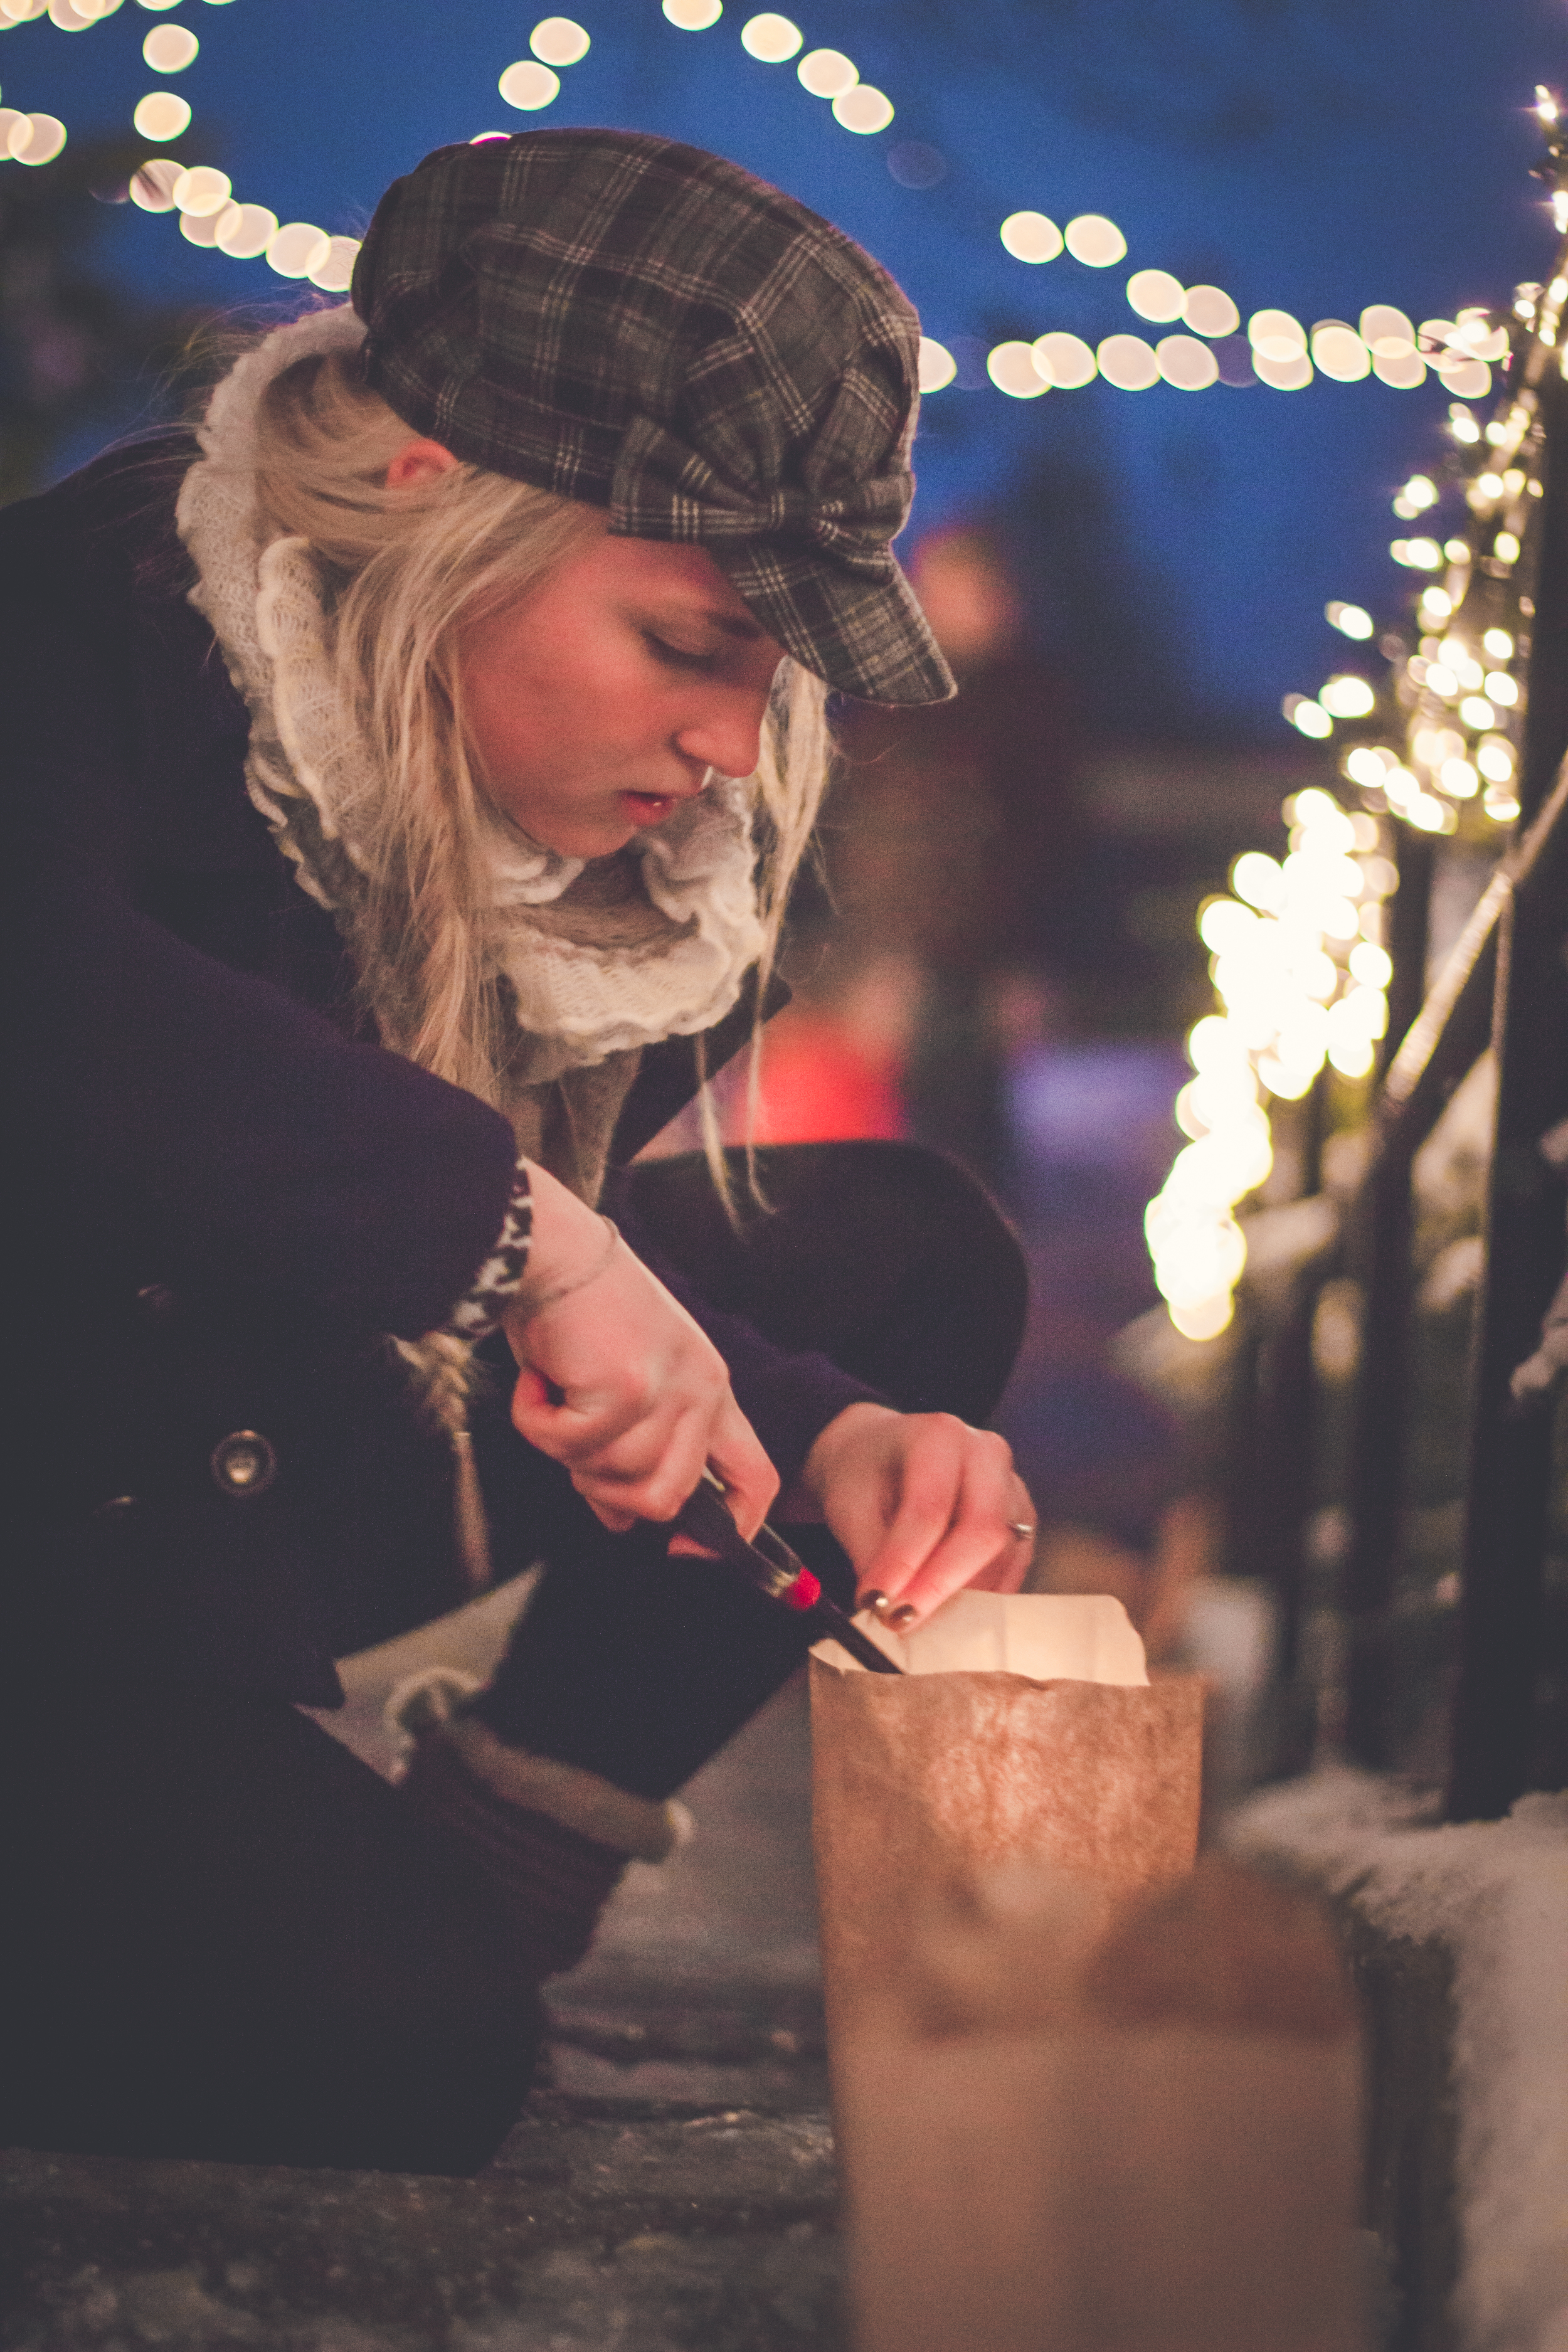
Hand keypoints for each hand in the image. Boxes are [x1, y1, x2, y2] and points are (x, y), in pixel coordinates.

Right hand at [502, 1166, 776, 1538]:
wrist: (553, 1250)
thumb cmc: (580, 1313)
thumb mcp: (622, 1386)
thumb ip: (631, 1450)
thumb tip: (620, 1521)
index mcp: (710, 1390)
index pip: (756, 1479)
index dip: (732, 1530)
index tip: (684, 1550)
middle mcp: (701, 1391)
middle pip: (666, 1498)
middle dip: (605, 1491)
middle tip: (570, 1438)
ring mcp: (667, 1391)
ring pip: (614, 1479)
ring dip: (564, 1447)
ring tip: (554, 1392)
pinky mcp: (625, 1389)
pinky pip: (569, 1448)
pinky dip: (536, 1422)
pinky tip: (538, 1379)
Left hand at [791, 1402, 1035, 1622]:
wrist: (881, 1454)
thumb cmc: (864, 1474)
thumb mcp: (848, 1505)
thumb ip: (871, 1555)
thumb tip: (888, 1607)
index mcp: (937, 1435)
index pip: (929, 1509)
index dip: (905, 1563)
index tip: (879, 1605)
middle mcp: (986, 1453)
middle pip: (983, 1531)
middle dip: (941, 1586)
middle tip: (903, 1622)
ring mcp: (1011, 1484)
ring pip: (1003, 1553)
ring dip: (962, 1596)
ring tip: (918, 1616)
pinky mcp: (1021, 1516)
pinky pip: (1013, 1564)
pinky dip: (983, 1594)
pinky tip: (947, 1608)